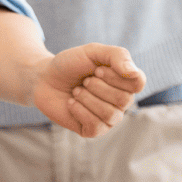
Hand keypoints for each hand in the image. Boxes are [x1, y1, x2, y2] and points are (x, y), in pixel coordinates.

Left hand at [31, 43, 146, 137]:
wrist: (43, 78)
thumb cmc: (70, 64)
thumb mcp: (92, 51)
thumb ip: (117, 55)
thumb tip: (133, 72)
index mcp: (125, 83)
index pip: (138, 83)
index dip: (116, 76)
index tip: (97, 69)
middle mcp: (121, 102)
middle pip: (124, 100)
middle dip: (97, 86)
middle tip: (84, 81)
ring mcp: (109, 118)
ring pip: (110, 114)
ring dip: (87, 98)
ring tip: (76, 91)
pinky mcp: (93, 130)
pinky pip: (95, 126)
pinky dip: (79, 111)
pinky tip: (71, 103)